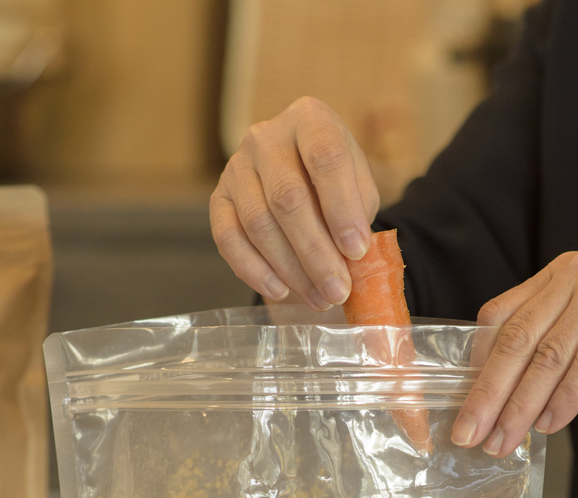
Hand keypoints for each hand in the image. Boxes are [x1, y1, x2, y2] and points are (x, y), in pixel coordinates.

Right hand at [210, 97, 380, 310]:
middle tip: (338, 290)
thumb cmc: (336, 183)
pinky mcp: (218, 196)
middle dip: (316, 252)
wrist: (302, 175)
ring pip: (258, 222)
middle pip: (288, 197)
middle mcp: (266, 136)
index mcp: (310, 119)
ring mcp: (237, 165)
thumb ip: (358, 215)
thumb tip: (351, 259)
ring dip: (290, 269)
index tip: (357, 251)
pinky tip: (280, 290)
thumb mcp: (359, 187)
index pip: (325, 159)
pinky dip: (253, 269)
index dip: (341, 208)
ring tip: (319, 299)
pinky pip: (227, 236)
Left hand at [452, 249, 577, 455]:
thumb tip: (512, 397)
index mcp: (565, 274)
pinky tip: (550, 426)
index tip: (461, 408)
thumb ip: (563, 357)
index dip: (478, 366)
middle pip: (516, 338)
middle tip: (467, 435)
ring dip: (520, 405)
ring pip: (548, 353)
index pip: (502, 318)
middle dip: (487, 393)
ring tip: (503, 441)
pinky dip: (566, 398)